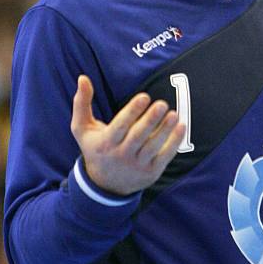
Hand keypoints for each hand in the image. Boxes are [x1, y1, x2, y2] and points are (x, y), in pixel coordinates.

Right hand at [70, 75, 184, 195]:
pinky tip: (181, 126)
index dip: (132, 111)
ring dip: (165, 129)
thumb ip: (81, 103)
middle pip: (138, 136)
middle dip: (150, 120)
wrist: (104, 186)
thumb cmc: (96, 148)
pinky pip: (165, 156)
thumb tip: (83, 77)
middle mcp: (121, 155)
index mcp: (106, 143)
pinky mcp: (151, 172)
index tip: (144, 96)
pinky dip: (174, 142)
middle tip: (162, 104)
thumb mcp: (82, 129)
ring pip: (153, 146)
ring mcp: (137, 165)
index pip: (120, 126)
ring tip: (174, 113)